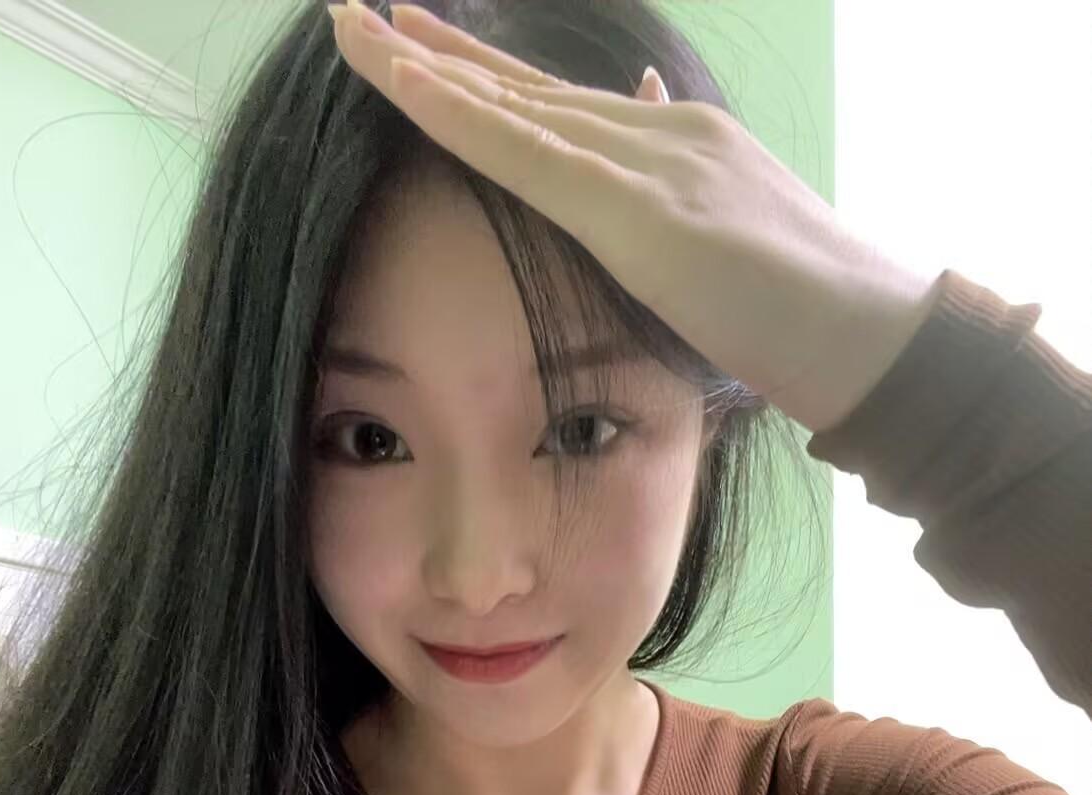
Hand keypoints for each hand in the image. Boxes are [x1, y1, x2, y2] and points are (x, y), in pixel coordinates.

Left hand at [329, 1, 940, 434]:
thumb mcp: (722, 246)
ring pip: (517, 109)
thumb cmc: (798, 310)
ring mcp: (651, 164)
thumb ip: (677, 198)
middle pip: (523, 89)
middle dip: (432, 54)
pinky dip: (466, 120)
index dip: (479, 78)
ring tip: (353, 31)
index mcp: (671, 148)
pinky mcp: (642, 211)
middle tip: (353, 16)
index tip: (413, 48)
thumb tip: (646, 126)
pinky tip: (410, 87)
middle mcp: (656, 135)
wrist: (867, 335)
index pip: (554, 107)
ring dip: (426, 70)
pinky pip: (534, 157)